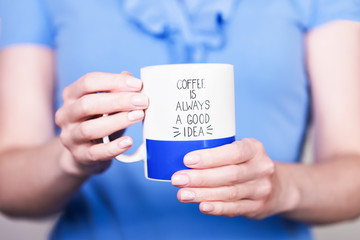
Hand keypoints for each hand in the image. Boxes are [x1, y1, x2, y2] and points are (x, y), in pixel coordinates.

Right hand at [55, 72, 147, 175]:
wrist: (83, 153)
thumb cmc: (98, 122)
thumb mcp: (106, 104)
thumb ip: (118, 91)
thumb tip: (133, 81)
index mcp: (71, 96)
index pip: (89, 82)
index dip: (114, 81)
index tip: (138, 85)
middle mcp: (66, 115)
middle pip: (88, 103)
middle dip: (118, 100)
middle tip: (142, 101)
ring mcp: (70, 137)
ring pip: (89, 129)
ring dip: (117, 121)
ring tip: (138, 116)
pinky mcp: (80, 156)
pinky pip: (96, 153)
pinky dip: (113, 147)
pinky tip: (128, 142)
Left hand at [171, 138, 295, 218]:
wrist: (279, 186)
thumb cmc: (248, 164)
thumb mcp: (241, 151)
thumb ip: (220, 153)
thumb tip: (183, 159)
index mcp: (254, 149)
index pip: (233, 152)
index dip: (210, 157)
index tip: (187, 160)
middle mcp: (261, 168)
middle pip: (229, 174)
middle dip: (200, 178)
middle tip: (178, 179)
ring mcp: (261, 189)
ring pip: (229, 193)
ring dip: (203, 194)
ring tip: (183, 194)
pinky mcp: (257, 207)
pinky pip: (234, 208)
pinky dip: (217, 208)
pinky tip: (202, 206)